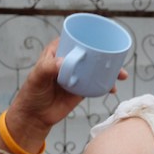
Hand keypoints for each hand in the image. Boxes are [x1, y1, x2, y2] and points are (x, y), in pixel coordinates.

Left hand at [4, 40, 128, 140]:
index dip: (87, 36)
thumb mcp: (37, 77)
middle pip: (90, 53)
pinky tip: (113, 88)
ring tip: (121, 75)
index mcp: (57, 52)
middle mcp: (69, 61)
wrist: (34, 117)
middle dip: (106, 54)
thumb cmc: (31, 93)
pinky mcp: (81, 89)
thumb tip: (64, 62)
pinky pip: (96, 84)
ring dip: (110, 70)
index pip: (74, 39)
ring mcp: (76, 75)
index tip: (101, 38)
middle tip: (117, 59)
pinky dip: (106, 85)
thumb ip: (48, 68)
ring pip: (96, 69)